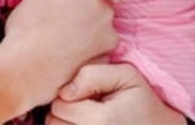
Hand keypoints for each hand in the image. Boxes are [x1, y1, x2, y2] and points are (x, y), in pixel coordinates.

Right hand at [0, 0, 116, 106]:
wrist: (20, 74)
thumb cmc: (30, 30)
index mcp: (100, 8)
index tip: (57, 8)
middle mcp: (110, 32)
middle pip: (95, 17)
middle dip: (78, 18)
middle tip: (52, 26)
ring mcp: (104, 56)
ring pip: (91, 39)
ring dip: (78, 39)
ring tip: (52, 44)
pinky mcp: (94, 76)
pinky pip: (87, 59)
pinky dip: (75, 58)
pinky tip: (56, 59)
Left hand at [48, 63, 184, 124]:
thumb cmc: (141, 101)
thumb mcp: (127, 75)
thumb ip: (93, 74)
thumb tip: (64, 91)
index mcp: (101, 121)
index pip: (60, 104)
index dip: (69, 95)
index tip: (87, 93)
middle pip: (53, 122)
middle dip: (64, 111)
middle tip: (85, 105)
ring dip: (64, 123)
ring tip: (85, 117)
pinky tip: (83, 123)